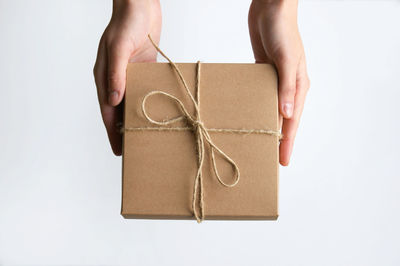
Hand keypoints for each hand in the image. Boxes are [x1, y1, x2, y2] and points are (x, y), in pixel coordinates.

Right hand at [93, 0, 160, 154]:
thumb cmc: (127, 22)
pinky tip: (157, 113)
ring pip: (133, 102)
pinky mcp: (145, 69)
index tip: (118, 149)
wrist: (141, 4)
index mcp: (105, 76)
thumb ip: (116, 73)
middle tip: (134, 149)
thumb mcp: (119, 47)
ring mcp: (131, 75)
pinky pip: (146, 90)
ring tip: (146, 135)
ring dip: (137, 118)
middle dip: (124, 130)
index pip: (107, 110)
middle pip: (119, 110)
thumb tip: (113, 100)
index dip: (112, 131)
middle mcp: (117, 78)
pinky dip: (150, 102)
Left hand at [248, 0, 309, 165]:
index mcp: (298, 87)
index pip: (293, 122)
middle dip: (276, 139)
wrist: (271, 8)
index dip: (288, 143)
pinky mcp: (262, 73)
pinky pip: (259, 95)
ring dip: (264, 123)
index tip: (283, 161)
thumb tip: (286, 114)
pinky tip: (245, 114)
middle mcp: (287, 88)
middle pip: (282, 120)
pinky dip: (254, 106)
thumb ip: (286, 87)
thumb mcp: (286, 59)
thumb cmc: (283, 31)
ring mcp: (274, 81)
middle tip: (266, 157)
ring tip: (255, 140)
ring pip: (269, 109)